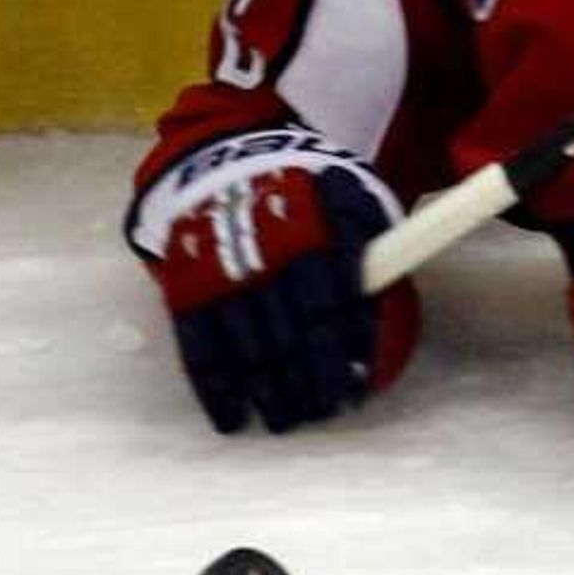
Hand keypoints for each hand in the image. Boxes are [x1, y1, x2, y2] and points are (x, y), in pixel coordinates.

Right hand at [149, 149, 417, 435]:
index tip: (357, 383)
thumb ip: (372, 244)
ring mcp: (219, 264)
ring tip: (289, 419)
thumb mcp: (348, 194)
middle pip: (291, 325)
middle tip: (327, 408)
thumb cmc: (306, 193)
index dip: (346, 342)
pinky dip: (216, 387)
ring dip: (270, 389)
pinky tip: (233, 417)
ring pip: (248, 341)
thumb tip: (388, 301)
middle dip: (312, 375)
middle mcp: (262, 242)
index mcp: (310, 217)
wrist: (223, 156)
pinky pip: (198, 345)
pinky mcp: (184, 284)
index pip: (332, 291)